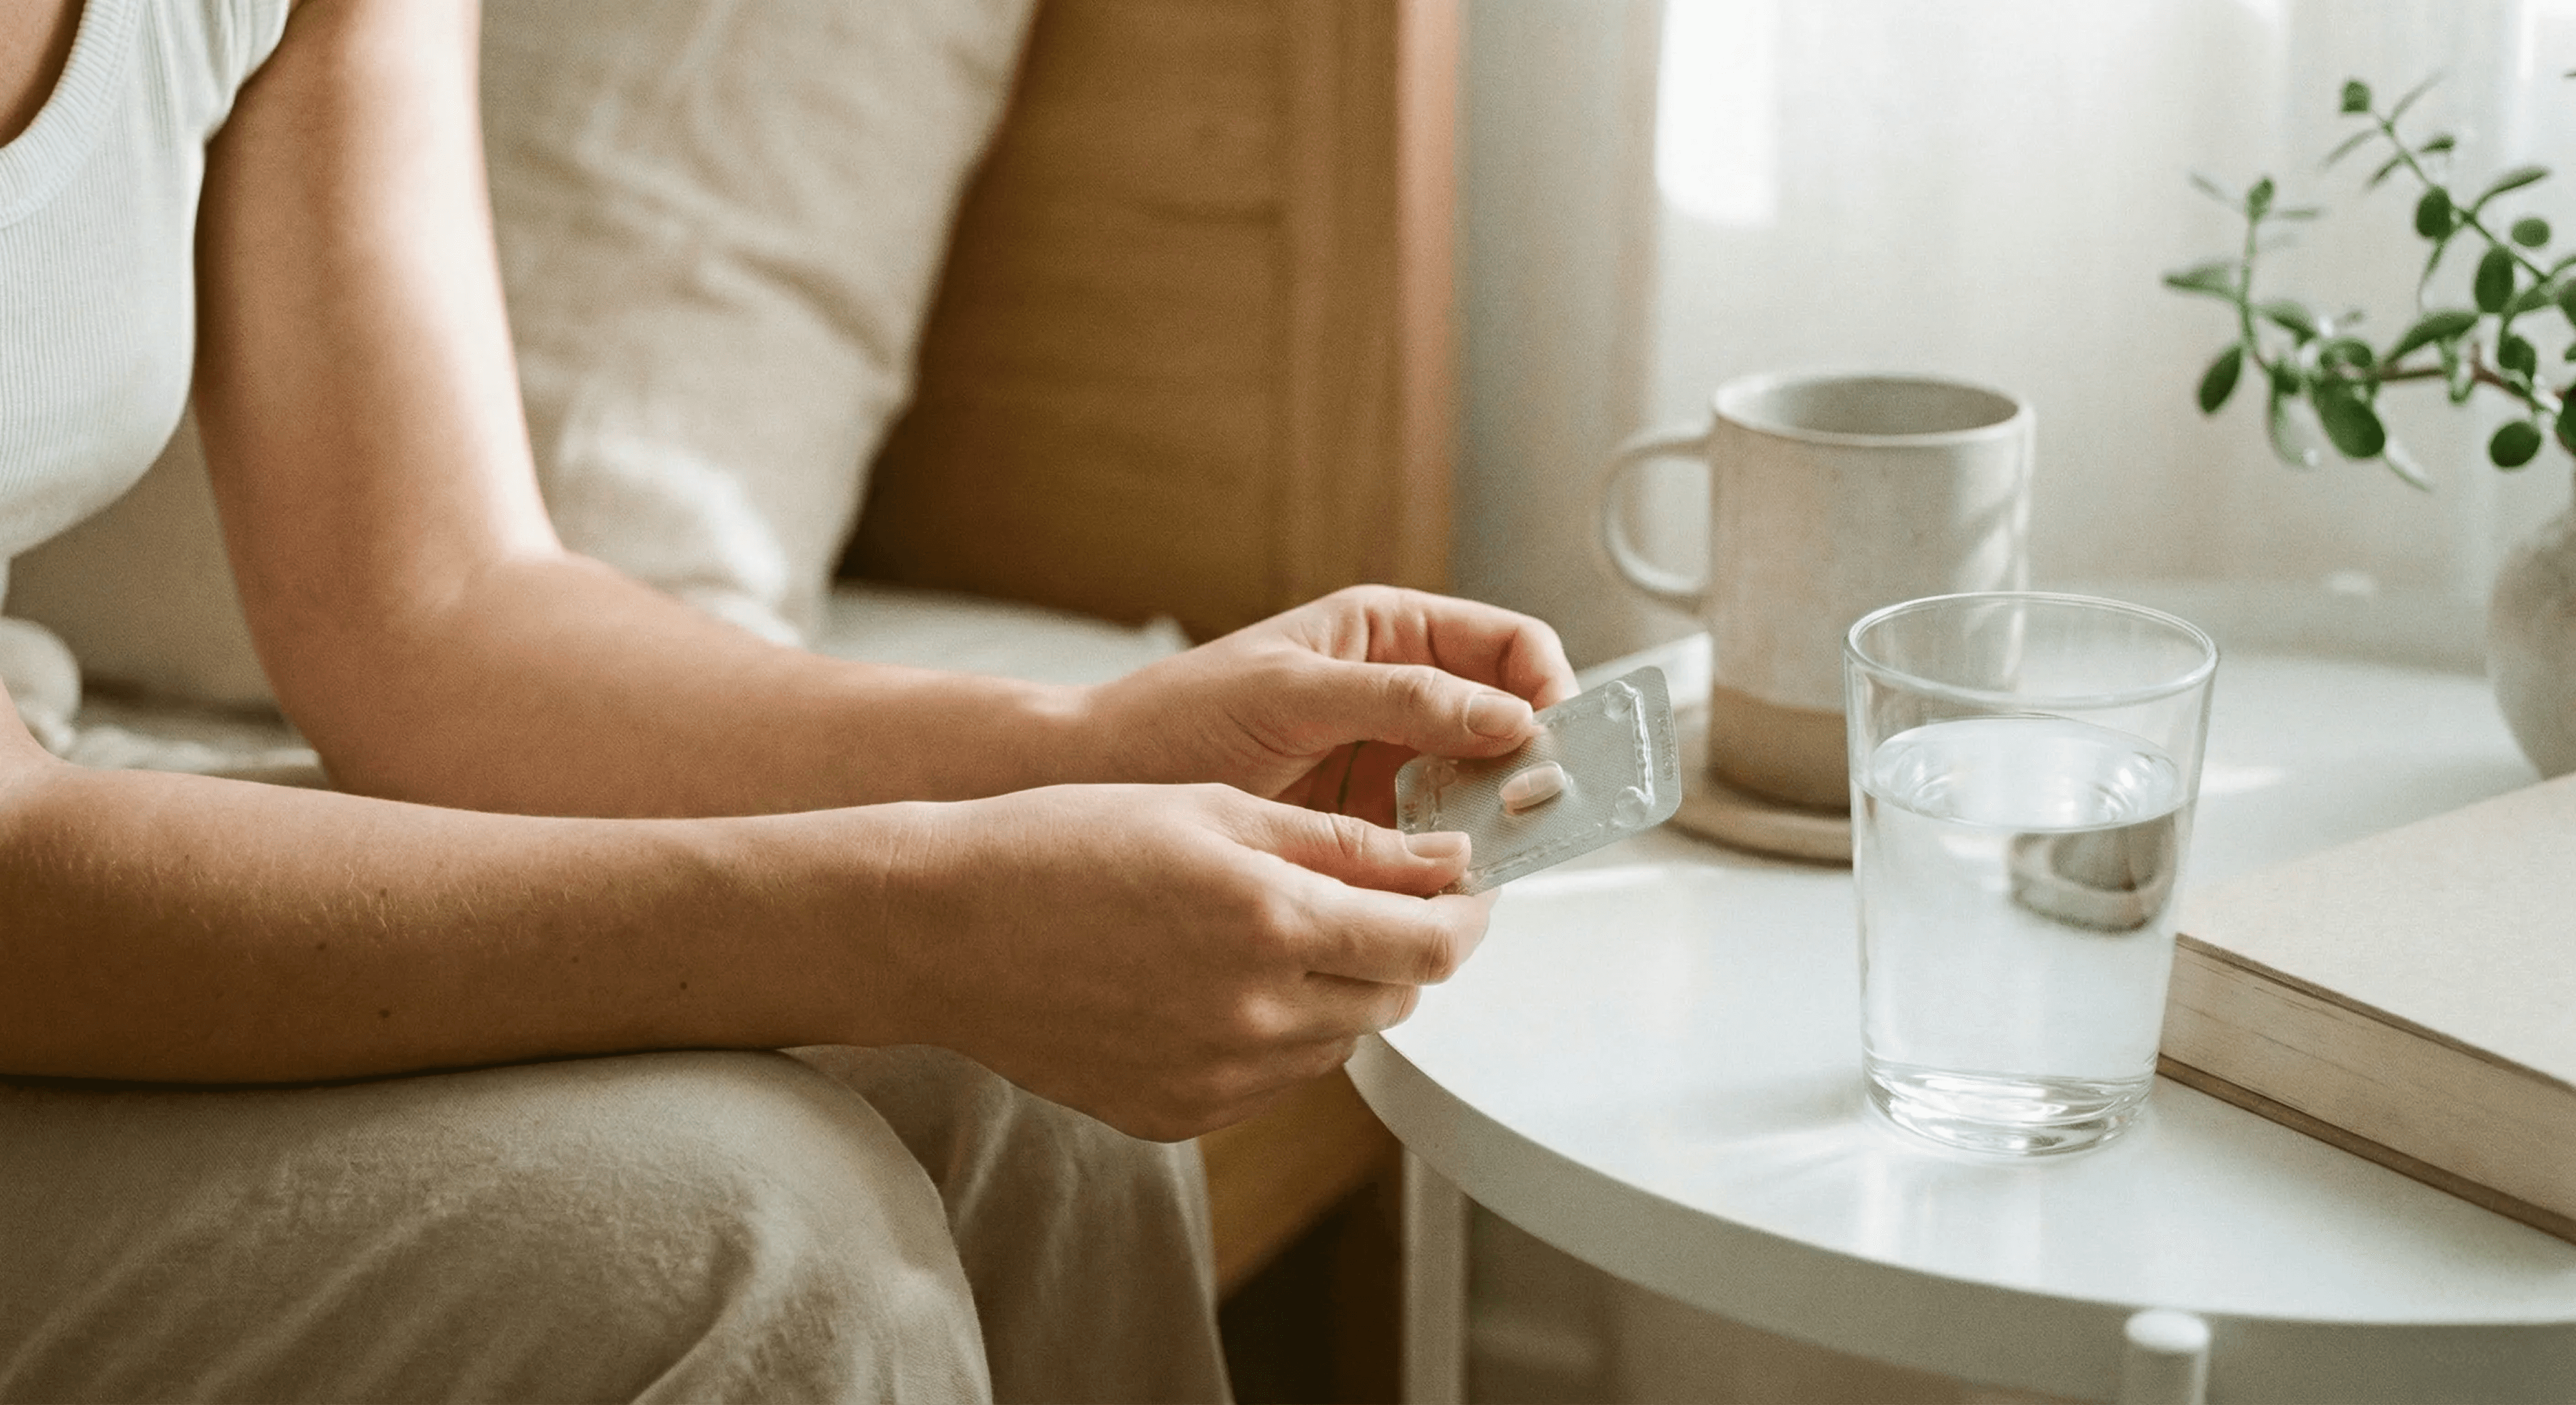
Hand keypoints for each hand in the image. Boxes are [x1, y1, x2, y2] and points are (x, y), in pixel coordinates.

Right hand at [880, 782, 1493, 1140]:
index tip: (1462, 886)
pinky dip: (1276, 1033)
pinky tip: (1217, 983)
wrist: (941, 930)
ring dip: (1339, 990)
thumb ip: (1343, 843)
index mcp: (1273, 923)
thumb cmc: (1063, 844)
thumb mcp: (1213, 807)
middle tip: (1373, 899)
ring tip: (1274, 932)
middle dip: (1404, 947)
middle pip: (1397, 999)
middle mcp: (1257, 1016)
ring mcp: (1218, 1079)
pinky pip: (1272, 1079)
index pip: (1434, 944)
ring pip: (1339, 1041)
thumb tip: (1444, 863)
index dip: (1466, 912)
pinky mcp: (1180, 1115)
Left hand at [1083, 586, 1579, 824]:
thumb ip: (1400, 698)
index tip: (1559, 738)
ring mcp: (1383, 769)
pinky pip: (1435, 848)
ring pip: (1479, 794)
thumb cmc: (1170, 718)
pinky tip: (1442, 884)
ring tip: (1490, 854)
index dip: (1551, 687)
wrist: (1092, 789)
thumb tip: (1507, 715)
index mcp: (1387, 635)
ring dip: (1495, 824)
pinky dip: (1450, 867)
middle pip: (1509, 726)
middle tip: (1542, 810)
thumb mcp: (1288, 692)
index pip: (1510, 647)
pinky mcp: (1364, 834)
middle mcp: (1397, 700)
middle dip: (1534, 766)